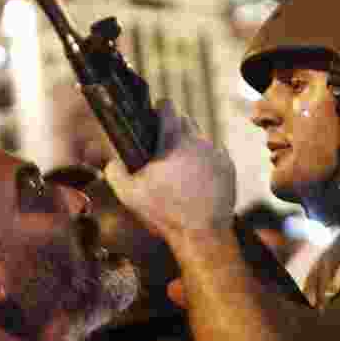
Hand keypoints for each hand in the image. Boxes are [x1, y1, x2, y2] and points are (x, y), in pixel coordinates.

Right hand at [105, 100, 235, 240]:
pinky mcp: (228, 167)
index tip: (153, 117)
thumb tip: (110, 162)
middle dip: (174, 127)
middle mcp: (198, 141)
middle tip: (163, 146)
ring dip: (190, 145)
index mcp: (174, 140)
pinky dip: (206, 159)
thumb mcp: (129, 194)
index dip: (158, 109)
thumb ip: (114, 172)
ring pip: (201, 137)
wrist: (202, 234)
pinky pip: (216, 153)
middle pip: (185, 120)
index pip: (168, 106)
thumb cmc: (165, 213)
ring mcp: (216, 153)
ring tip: (180, 165)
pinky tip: (196, 176)